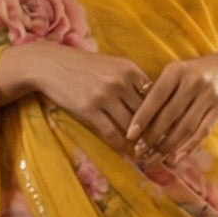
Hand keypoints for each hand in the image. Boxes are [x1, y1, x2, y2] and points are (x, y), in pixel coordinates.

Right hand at [0, 41, 150, 141]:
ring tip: (142, 152)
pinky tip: (123, 152)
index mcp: (130, 69)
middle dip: (154, 133)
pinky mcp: (89, 109)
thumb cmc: (84, 66)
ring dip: (138, 143)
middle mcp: (120, 81)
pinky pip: (111, 133)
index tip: (167, 130)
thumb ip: (133, 81)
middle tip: (159, 147)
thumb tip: (154, 103)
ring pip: (131, 126)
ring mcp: (104, 95)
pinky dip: (120, 146)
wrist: (51, 64)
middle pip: (146, 114)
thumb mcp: (113, 66)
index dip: (162, 115)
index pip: (155, 97)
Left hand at [127, 50, 217, 163]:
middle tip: (139, 152)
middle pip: (169, 115)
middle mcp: (193, 81)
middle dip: (152, 137)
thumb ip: (158, 91)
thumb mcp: (176, 73)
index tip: (130, 135)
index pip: (155, 98)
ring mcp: (209, 95)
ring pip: (185, 127)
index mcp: (176, 70)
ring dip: (168, 146)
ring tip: (153, 158)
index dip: (142, 118)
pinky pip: (202, 132)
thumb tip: (136, 122)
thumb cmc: (194, 74)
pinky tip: (175, 158)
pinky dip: (188, 147)